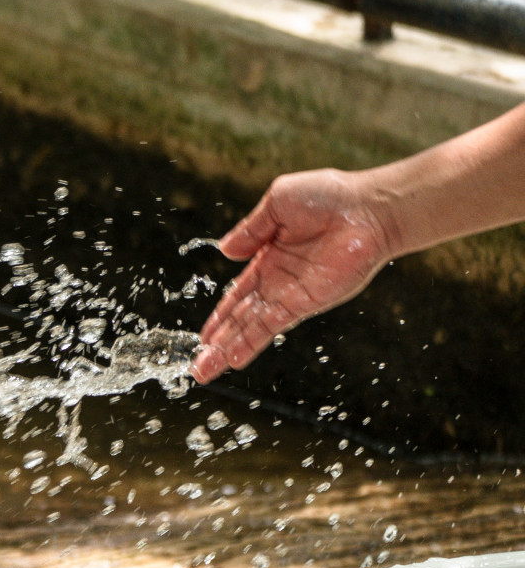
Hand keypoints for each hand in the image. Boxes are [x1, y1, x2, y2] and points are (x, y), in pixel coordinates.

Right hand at [191, 169, 395, 383]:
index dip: (219, 316)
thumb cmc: (331, 196)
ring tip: (205, 371)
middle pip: (240, 318)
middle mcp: (278, 282)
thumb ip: (251, 230)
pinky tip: (234, 357)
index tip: (202, 337)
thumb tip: (225, 251)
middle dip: (217, 342)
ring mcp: (291, 293)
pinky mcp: (306, 300)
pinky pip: (272, 324)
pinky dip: (252, 341)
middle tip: (197, 367)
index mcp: (268, 258)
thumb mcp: (278, 204)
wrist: (369, 208)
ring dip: (227, 348)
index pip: (237, 295)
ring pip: (251, 327)